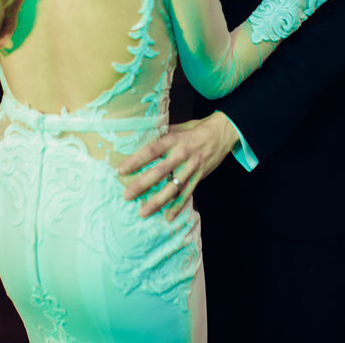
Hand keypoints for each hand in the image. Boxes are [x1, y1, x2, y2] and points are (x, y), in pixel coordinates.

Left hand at [118, 111, 238, 220]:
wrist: (223, 132)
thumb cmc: (197, 129)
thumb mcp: (178, 128)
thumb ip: (161, 135)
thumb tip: (141, 139)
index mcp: (174, 140)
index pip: (151, 151)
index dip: (136, 160)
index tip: (121, 170)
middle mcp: (182, 155)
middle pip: (160, 172)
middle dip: (142, 185)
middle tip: (127, 195)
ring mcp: (192, 168)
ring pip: (173, 188)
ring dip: (158, 201)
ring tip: (143, 212)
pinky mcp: (199, 177)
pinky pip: (187, 194)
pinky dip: (178, 206)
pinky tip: (168, 216)